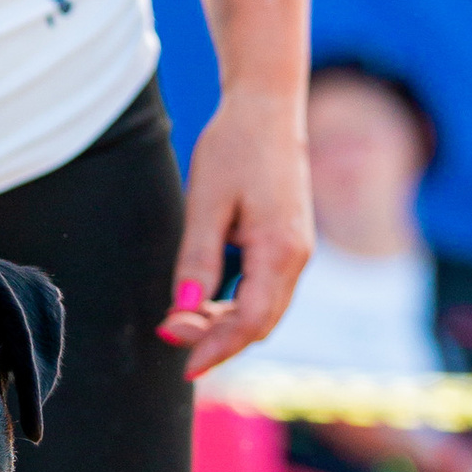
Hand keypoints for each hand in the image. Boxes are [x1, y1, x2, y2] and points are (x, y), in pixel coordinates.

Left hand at [159, 89, 310, 377]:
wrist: (267, 107)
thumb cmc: (234, 147)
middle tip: (173, 342)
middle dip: (219, 342)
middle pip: (261, 324)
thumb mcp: (206, 203)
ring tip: (184, 325)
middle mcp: (297, 257)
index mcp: (280, 250)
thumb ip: (197, 260)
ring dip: (227, 326)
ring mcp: (297, 251)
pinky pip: (266, 290)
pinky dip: (237, 305)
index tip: (183, 364)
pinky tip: (208, 302)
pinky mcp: (290, 242)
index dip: (216, 348)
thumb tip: (184, 312)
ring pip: (265, 310)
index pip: (250, 322)